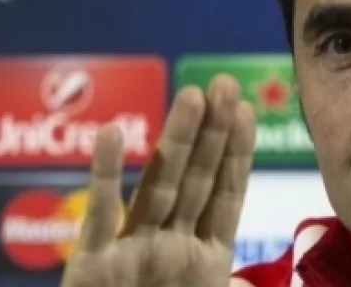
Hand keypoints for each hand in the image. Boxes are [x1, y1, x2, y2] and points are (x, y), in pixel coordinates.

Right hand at [62, 74, 256, 286]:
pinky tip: (109, 134)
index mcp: (203, 259)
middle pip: (196, 179)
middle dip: (213, 132)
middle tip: (224, 84)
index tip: (247, 109)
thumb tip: (258, 282)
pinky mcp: (91, 266)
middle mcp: (168, 245)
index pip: (226, 195)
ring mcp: (131, 251)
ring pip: (159, 186)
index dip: (238, 153)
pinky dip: (103, 175)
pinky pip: (99, 216)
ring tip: (193, 97)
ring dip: (176, 141)